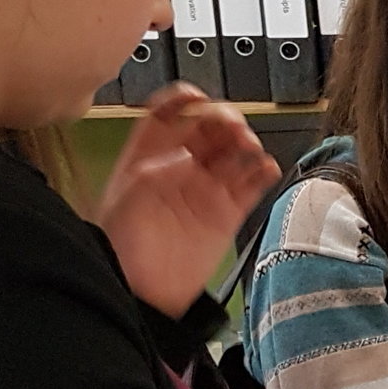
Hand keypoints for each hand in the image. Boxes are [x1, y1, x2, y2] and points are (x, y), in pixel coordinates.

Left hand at [97, 89, 278, 317]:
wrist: (142, 291)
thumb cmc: (121, 244)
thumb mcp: (130, 196)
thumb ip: (159, 170)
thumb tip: (189, 156)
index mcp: (148, 157)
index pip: (167, 116)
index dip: (182, 101)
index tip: (197, 97)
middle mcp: (179, 168)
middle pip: (207, 129)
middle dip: (223, 120)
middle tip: (233, 125)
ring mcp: (206, 189)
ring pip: (234, 153)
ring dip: (246, 144)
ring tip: (249, 148)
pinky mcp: (228, 212)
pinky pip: (253, 184)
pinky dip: (264, 172)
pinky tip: (265, 169)